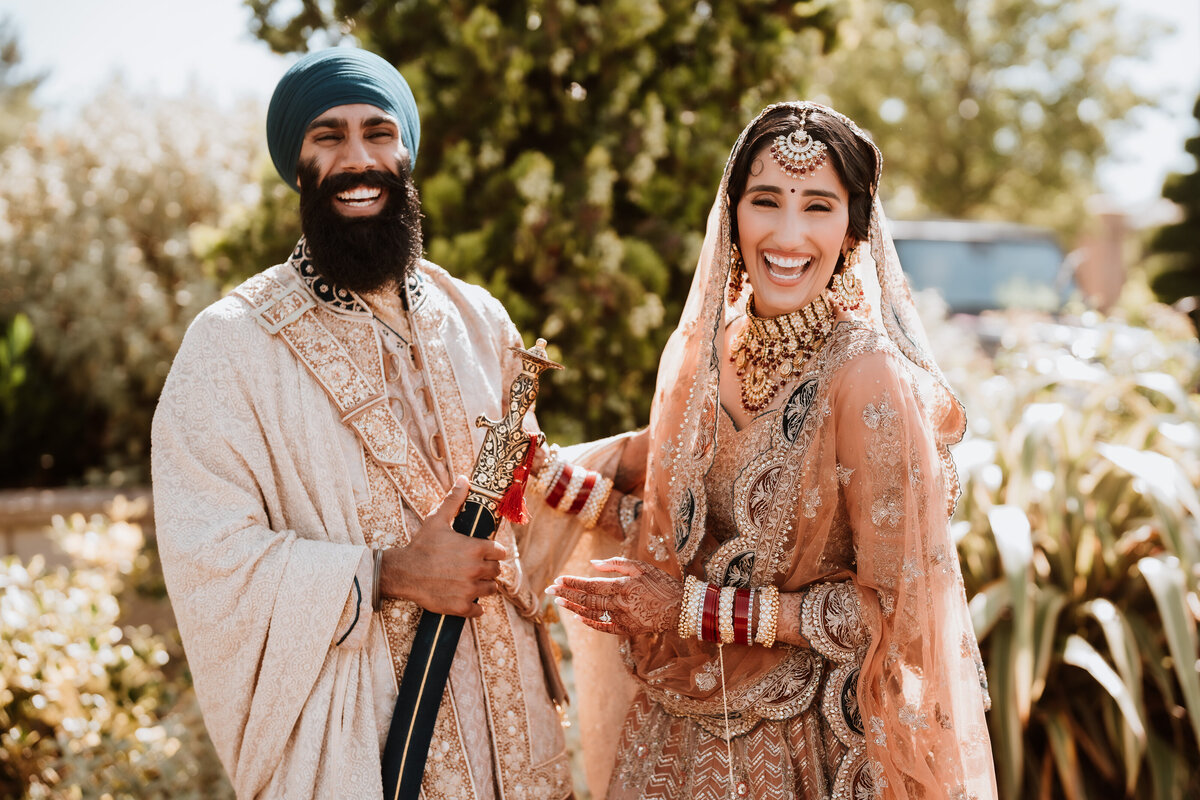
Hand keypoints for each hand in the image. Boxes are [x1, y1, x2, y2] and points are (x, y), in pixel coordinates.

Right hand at [380, 476, 508, 617]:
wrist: (403, 572)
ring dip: (483, 586)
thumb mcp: (437, 520)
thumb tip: (464, 479)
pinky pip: (478, 610)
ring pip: (490, 590)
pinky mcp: (460, 607)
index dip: (494, 552)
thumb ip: (454, 500)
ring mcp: (469, 590)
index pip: (500, 552)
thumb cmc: (421, 545)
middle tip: (475, 567)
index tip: (485, 553)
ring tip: (470, 582)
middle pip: (496, 572)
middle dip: (488, 569)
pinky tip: (465, 598)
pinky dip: (474, 606)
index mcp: (476, 549)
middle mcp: (476, 570)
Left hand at [547, 557, 681, 636]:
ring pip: (592, 614)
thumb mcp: (641, 567)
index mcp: (622, 586)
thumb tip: (592, 564)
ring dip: (573, 608)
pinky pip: (604, 627)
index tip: (557, 579)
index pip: (589, 585)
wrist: (681, 609)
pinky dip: (590, 623)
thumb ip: (616, 564)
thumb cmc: (662, 583)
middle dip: (566, 594)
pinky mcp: (627, 630)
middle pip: (586, 600)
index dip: (572, 583)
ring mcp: (623, 619)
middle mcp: (619, 604)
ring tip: (560, 602)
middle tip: (550, 590)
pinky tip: (579, 618)